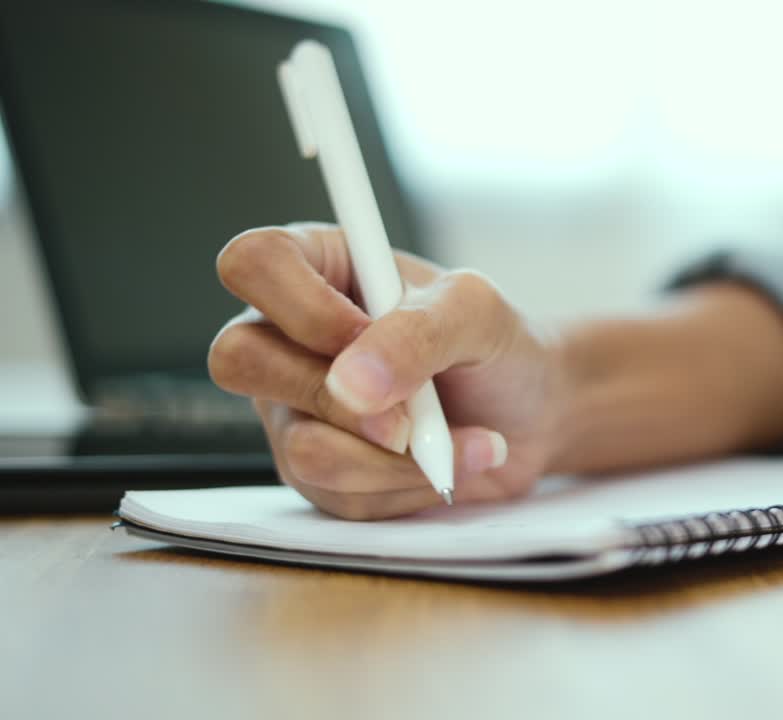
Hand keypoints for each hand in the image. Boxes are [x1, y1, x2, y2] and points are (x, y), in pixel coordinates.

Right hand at [208, 223, 565, 518]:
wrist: (530, 416)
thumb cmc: (496, 345)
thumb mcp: (477, 313)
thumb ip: (418, 332)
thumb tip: (350, 384)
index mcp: (316, 270)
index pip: (252, 263)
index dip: (301, 307)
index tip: (367, 332)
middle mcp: (286, 339)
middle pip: (239, 360)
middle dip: (340, 399)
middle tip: (412, 413)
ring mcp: (292, 410)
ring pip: (302, 447)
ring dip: (396, 457)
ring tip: (463, 439)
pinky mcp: (315, 473)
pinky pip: (340, 496)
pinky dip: (408, 486)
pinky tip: (447, 464)